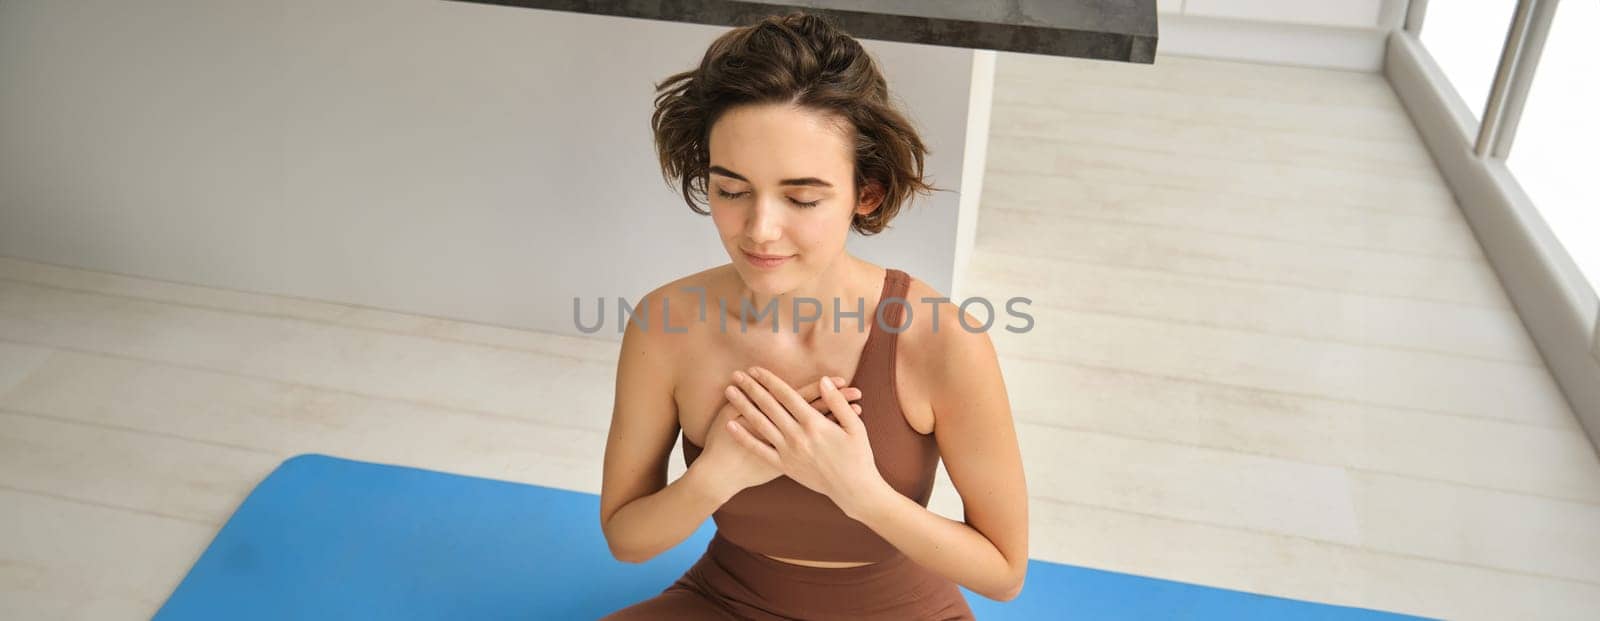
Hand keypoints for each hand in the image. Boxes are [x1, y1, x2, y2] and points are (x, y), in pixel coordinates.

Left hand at [725, 367, 883, 513]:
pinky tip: (730, 425)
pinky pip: (760, 450)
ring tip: (730, 392)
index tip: (756, 369)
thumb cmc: (858, 456)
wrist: (853, 490)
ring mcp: (789, 452)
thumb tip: (823, 380)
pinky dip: (744, 437)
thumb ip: (837, 402)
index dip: (770, 380)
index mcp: (815, 424)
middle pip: (769, 406)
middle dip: (751, 388)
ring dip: (743, 406)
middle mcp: (798, 436)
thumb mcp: (856, 427)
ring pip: (760, 424)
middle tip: (736, 374)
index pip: (787, 395)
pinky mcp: (784, 466)